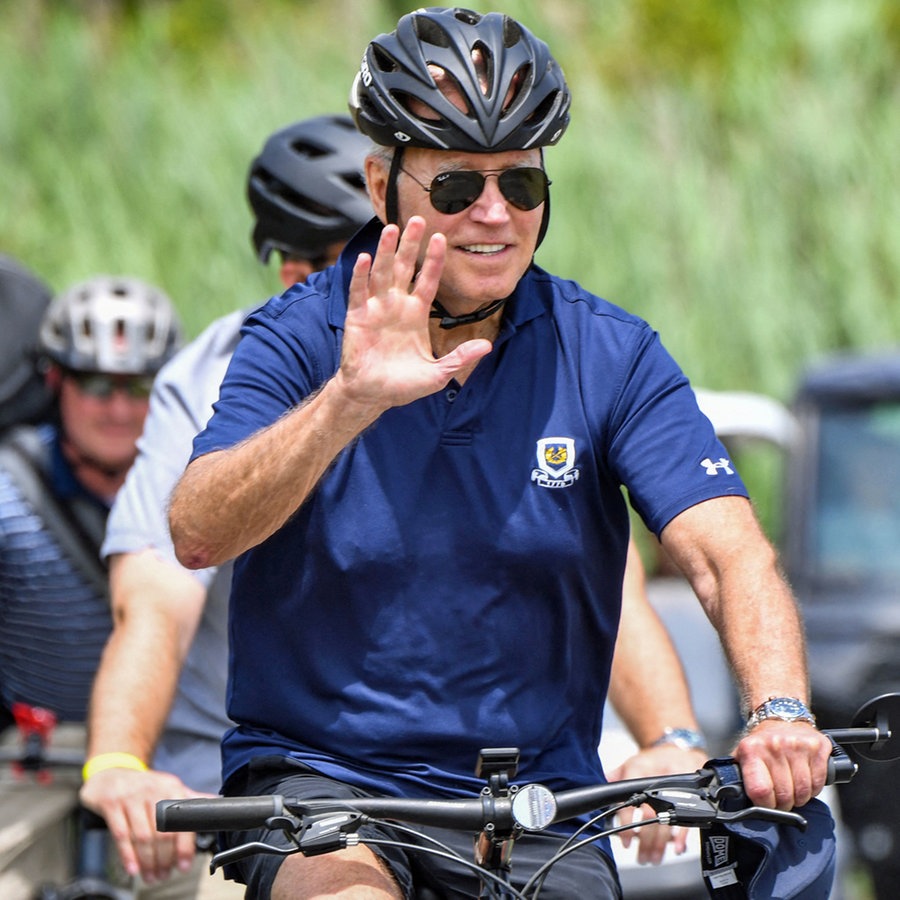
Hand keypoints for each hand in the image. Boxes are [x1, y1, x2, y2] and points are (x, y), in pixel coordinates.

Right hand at [80, 766, 207, 881]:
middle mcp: (153, 790)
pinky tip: (133, 868)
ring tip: (151, 876)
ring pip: (142, 836)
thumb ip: (188, 799)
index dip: (184, 847)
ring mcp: (131, 797)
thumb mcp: (167, 788)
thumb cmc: (143, 786)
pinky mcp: (112, 804)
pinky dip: (128, 855)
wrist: (111, 774)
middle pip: (162, 832)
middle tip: (164, 875)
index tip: (184, 865)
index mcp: (171, 787)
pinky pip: (121, 834)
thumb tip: (215, 801)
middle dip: (164, 859)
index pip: (181, 821)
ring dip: (148, 861)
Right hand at [338, 217, 491, 410]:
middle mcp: (396, 305)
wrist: (372, 395)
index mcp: (416, 313)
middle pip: (404, 267)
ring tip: (391, 229)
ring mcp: (376, 309)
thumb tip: (487, 346)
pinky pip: (359, 292)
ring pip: (381, 273)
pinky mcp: (357, 317)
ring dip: (385, 251)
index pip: (427, 279)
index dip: (434, 259)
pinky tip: (365, 258)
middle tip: (418, 218)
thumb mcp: (438, 374)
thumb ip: (460, 358)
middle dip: (411, 244)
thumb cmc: (403, 385)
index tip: (442, 237)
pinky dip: (361, 275)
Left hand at [606, 744, 706, 863]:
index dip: (626, 824)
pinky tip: (676, 847)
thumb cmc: (651, 760)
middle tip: (641, 856)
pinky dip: (681, 836)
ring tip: (654, 857)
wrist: (676, 747)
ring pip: (668, 820)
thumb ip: (613, 778)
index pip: (630, 801)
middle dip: (645, 841)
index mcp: (638, 769)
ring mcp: (676, 785)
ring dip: (661, 844)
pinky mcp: (691, 791)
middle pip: (651, 816)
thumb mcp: (629, 764)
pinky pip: (687, 817)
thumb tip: (596, 790)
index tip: (625, 840)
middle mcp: (657, 777)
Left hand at [734, 720, 831, 809]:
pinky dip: (813, 789)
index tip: (767, 805)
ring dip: (799, 798)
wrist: (781, 716)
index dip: (765, 805)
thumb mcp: (743, 754)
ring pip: (803, 792)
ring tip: (793, 791)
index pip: (760, 790)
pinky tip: (805, 782)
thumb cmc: (763, 741)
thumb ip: (738, 775)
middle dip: (784, 805)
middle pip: (784, 795)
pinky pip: (818, 783)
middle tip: (781, 800)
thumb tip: (732, 796)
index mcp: (752, 749)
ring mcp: (797, 746)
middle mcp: (775, 746)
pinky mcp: (817, 747)